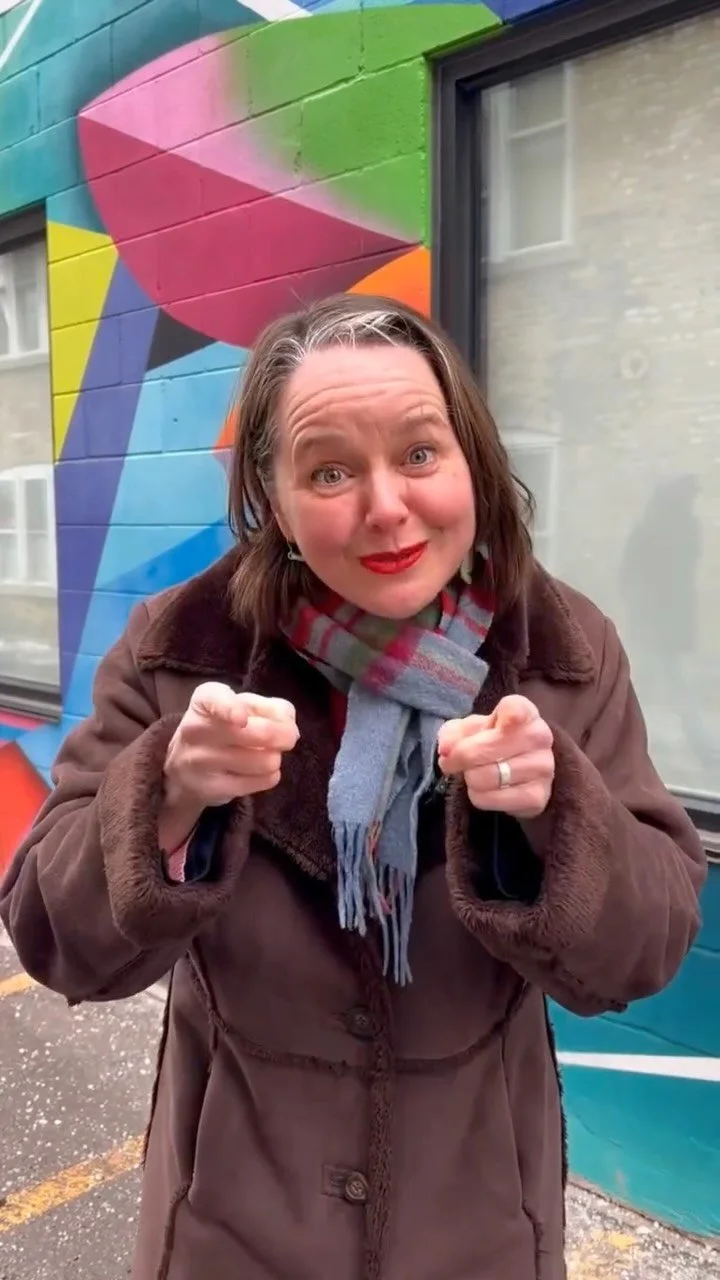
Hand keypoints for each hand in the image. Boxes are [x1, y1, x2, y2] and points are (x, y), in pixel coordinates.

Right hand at [162, 683, 299, 827]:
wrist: (185, 768)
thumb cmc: (222, 726)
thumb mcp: (241, 706)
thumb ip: (271, 707)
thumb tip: (289, 725)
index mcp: (204, 700)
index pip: (213, 700)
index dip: (229, 709)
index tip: (242, 718)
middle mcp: (196, 729)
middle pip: (259, 733)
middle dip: (285, 736)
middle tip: (288, 738)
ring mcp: (201, 761)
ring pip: (265, 760)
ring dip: (275, 758)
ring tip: (266, 755)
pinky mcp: (212, 788)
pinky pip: (262, 781)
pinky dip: (271, 776)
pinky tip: (260, 771)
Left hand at [437, 695, 553, 818]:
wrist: (523, 769)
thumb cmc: (494, 740)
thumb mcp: (472, 728)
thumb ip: (454, 733)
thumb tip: (445, 750)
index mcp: (525, 712)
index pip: (515, 711)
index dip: (499, 718)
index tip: (491, 725)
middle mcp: (539, 737)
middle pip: (483, 750)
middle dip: (461, 759)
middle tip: (454, 761)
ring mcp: (542, 768)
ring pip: (484, 778)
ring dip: (469, 778)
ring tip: (475, 773)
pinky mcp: (537, 797)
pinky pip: (488, 799)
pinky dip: (477, 796)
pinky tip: (486, 789)